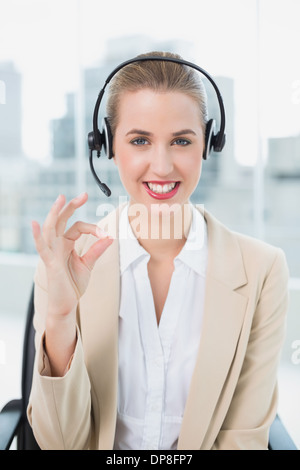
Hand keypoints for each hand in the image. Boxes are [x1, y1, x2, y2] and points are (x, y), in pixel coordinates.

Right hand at [32, 193, 112, 316]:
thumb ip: (97, 250)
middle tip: (84, 194)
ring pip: (51, 228)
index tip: (106, 235)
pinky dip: (37, 236)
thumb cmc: (74, 284)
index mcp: (66, 243)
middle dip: (71, 206)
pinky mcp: (49, 262)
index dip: (94, 229)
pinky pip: (42, 247)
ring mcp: (52, 252)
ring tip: (61, 198)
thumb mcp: (88, 264)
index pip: (78, 226)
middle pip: (62, 220)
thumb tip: (110, 236)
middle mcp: (57, 244)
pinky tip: (35, 224)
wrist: (67, 304)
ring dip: (55, 213)